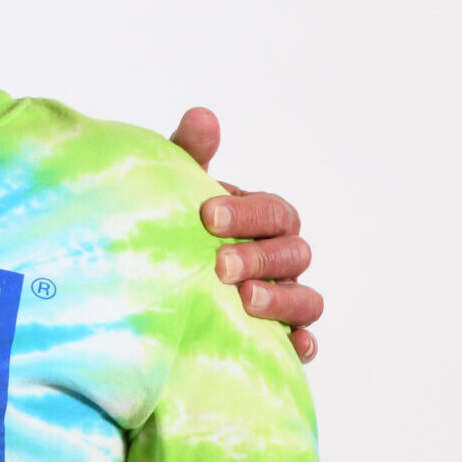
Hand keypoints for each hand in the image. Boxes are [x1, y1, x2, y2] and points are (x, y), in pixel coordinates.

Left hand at [169, 107, 323, 361]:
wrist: (153, 288)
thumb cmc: (176, 229)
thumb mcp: (176, 193)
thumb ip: (190, 154)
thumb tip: (202, 115)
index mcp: (261, 220)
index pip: (272, 211)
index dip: (246, 212)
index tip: (207, 216)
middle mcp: (279, 259)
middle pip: (293, 254)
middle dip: (259, 257)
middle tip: (219, 264)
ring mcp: (284, 300)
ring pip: (307, 299)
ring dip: (282, 300)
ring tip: (245, 300)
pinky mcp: (277, 339)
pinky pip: (304, 343)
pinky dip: (303, 344)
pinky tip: (291, 346)